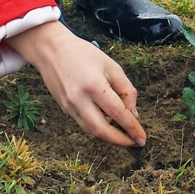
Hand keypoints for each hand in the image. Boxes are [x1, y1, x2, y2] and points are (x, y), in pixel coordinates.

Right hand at [6, 21, 145, 146]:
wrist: (52, 50)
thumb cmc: (85, 55)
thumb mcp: (112, 67)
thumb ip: (126, 90)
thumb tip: (133, 114)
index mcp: (94, 85)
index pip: (117, 113)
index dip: (132, 127)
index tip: (142, 138)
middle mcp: (79, 99)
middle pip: (101, 130)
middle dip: (120, 141)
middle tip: (135, 142)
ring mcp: (69, 106)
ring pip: (91, 131)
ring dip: (109, 137)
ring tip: (125, 136)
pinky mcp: (64, 109)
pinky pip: (84, 125)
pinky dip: (98, 129)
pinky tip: (110, 125)